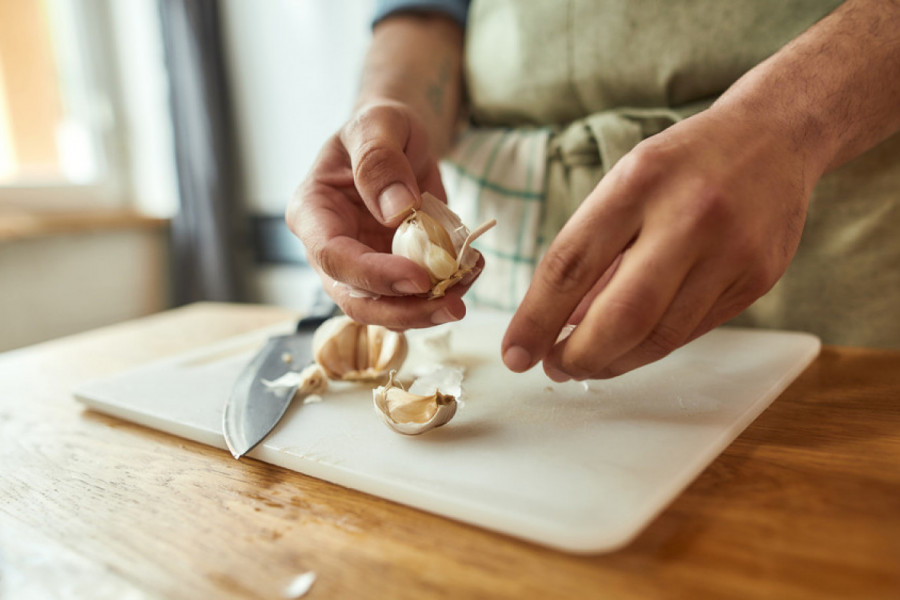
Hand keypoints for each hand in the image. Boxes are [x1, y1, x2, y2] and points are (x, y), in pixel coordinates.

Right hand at [287, 100, 478, 328]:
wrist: (400, 141)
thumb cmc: (381, 127)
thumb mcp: (379, 123)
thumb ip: (380, 160)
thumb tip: (397, 210)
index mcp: (312, 212)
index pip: (334, 257)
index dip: (375, 275)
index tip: (420, 278)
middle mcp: (329, 249)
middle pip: (357, 300)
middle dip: (405, 311)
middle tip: (454, 306)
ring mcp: (360, 267)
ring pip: (387, 310)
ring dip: (430, 308)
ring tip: (470, 279)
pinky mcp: (391, 274)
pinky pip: (414, 297)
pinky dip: (445, 292)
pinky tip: (471, 269)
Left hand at [501, 108, 815, 379]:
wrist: (777, 136)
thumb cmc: (685, 163)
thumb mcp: (626, 184)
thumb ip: (593, 250)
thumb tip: (559, 322)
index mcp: (639, 183)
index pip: (572, 264)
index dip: (536, 318)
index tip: (515, 352)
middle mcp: (689, 217)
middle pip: (622, 315)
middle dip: (579, 355)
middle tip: (553, 367)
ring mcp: (731, 252)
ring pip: (661, 336)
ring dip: (615, 361)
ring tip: (586, 362)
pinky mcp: (759, 280)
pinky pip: (693, 331)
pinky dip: (652, 346)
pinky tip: (630, 345)